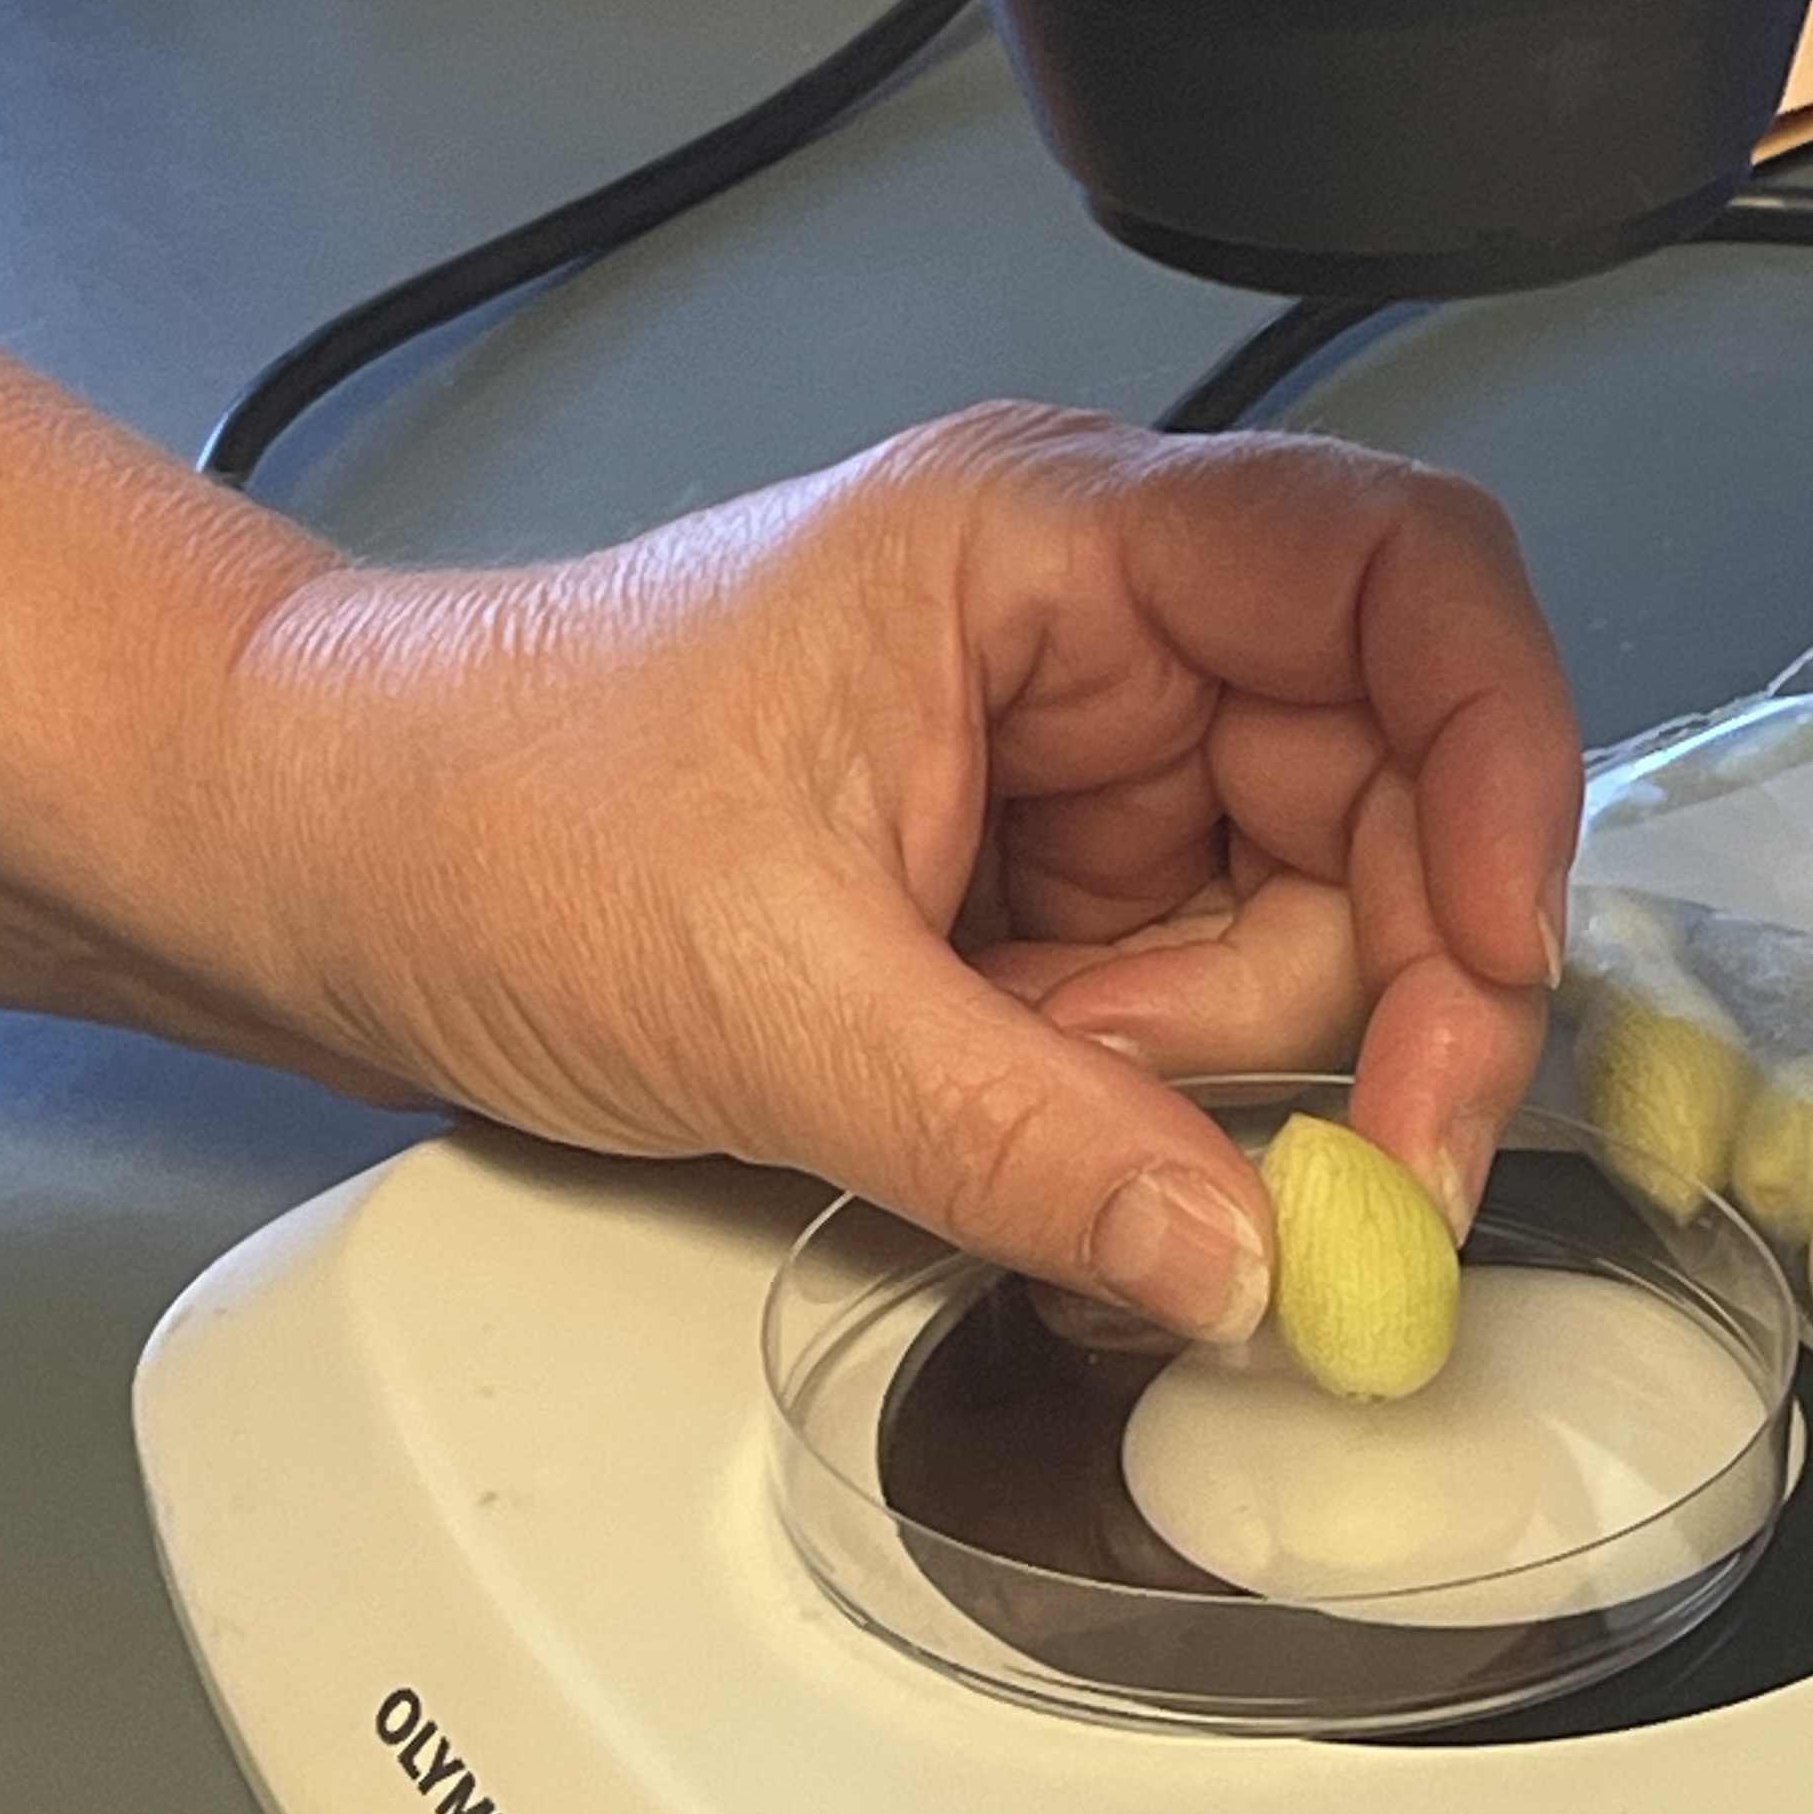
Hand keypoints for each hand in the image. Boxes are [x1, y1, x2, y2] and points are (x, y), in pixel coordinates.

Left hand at [209, 404, 1585, 1340]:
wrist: (313, 862)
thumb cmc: (479, 812)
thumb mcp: (767, 1001)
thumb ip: (1033, 1145)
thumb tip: (1253, 1270)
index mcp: (1050, 543)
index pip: (1396, 574)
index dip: (1499, 759)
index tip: (1488, 967)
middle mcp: (1102, 629)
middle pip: (1394, 788)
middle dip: (1379, 995)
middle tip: (1338, 1189)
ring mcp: (1085, 761)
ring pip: (1314, 924)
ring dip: (1237, 1069)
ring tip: (1049, 1104)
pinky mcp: (1050, 883)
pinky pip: (1206, 1005)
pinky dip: (1166, 1102)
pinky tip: (1039, 1119)